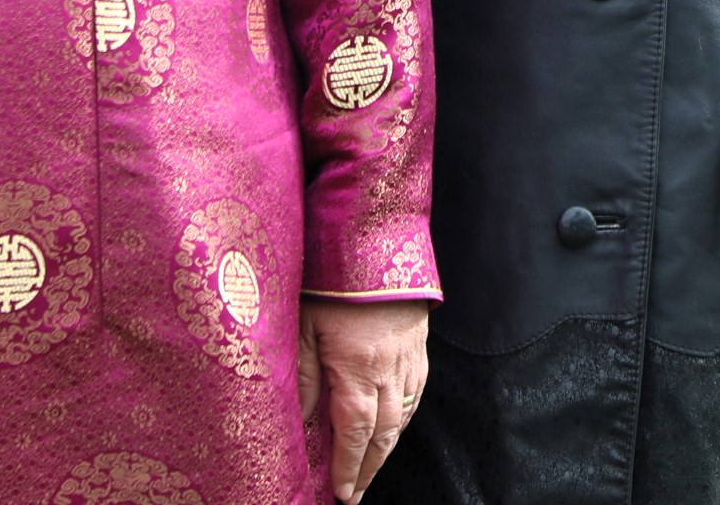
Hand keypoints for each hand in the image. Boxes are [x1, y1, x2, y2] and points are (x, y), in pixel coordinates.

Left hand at [298, 298, 428, 502]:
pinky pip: (415, 393)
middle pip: (383, 434)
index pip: (355, 433)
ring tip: (370, 468)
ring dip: (386, 447)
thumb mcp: (305, 327)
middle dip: (368, 468)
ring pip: (402, 416)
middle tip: (355, 493)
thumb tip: (299, 422)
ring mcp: (409, 358)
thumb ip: (304, 377)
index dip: (348, 467)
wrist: (377, 240)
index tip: (342, 493)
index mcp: (359, 369)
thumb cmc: (334, 281)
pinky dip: (403, 417)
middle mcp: (390, 370)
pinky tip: (393, 425)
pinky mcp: (419, 345)